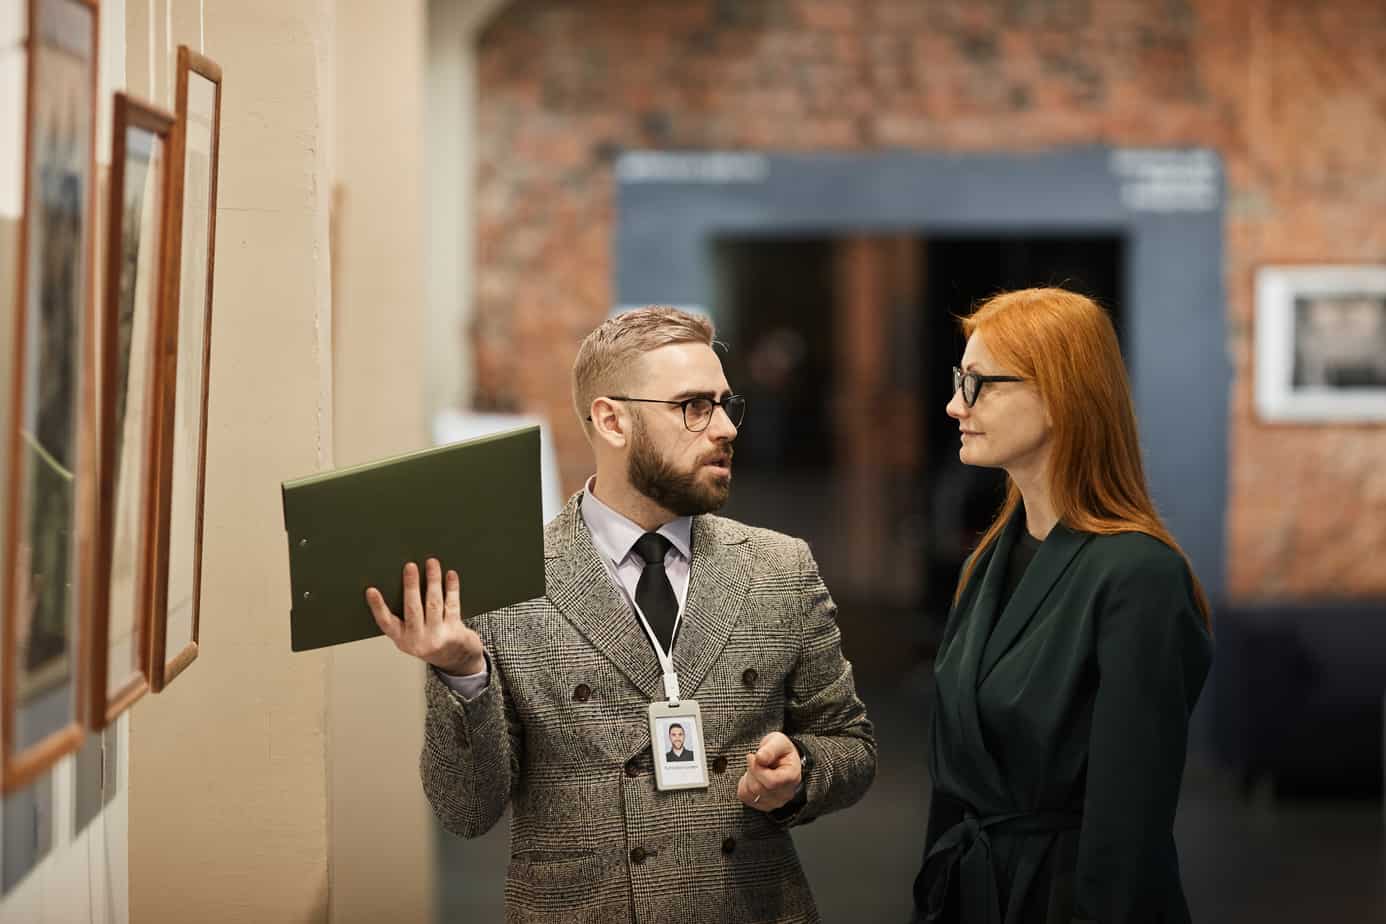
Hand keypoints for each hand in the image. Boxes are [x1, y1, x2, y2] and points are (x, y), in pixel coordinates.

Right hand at [365, 558, 484, 675]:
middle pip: (413, 609)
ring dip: (433, 581)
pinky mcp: (454, 632)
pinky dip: (451, 588)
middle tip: (410, 566)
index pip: (385, 622)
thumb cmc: (431, 641)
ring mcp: (437, 637)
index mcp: (402, 639)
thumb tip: (405, 581)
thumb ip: (406, 616)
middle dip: (411, 586)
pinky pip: (452, 605)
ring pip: (433, 604)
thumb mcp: (412, 635)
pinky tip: (450, 575)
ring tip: (431, 563)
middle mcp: (417, 640)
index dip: (377, 606)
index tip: (371, 590)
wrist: (457, 660)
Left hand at [736, 732, 800, 811]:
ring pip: (750, 794)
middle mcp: (786, 793)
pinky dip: (744, 785)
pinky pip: (745, 797)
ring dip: (748, 778)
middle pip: (758, 788)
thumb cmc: (781, 750)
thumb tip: (760, 757)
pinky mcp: (764, 805)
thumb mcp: (778, 741)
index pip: (771, 782)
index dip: (757, 769)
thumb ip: (770, 749)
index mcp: (792, 777)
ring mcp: (775, 801)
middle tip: (755, 760)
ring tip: (756, 768)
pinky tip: (753, 776)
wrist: (781, 759)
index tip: (753, 756)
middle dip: (751, 771)